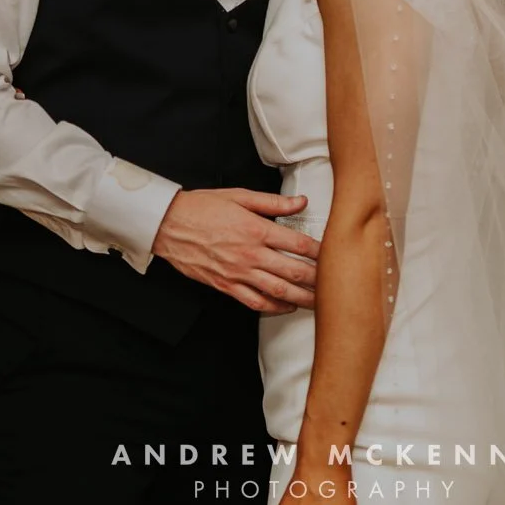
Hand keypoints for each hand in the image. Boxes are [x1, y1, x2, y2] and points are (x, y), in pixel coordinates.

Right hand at [152, 188, 319, 313]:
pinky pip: (254, 302)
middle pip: (294, 272)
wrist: (168, 224)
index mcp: (257, 230)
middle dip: (318, 281)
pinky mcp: (226, 286)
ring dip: (302, 300)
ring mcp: (238, 273)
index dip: (321, 252)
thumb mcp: (240, 196)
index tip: (334, 254)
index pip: (299, 245)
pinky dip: (273, 308)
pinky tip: (286, 307)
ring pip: (278, 292)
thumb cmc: (202, 207)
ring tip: (319, 303)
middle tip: (336, 286)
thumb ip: (273, 203)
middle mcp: (251, 255)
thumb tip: (300, 202)